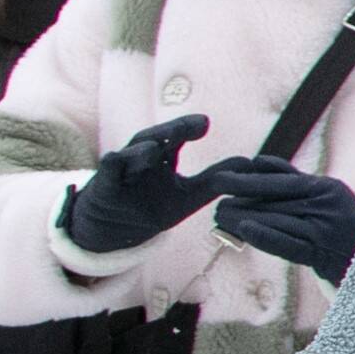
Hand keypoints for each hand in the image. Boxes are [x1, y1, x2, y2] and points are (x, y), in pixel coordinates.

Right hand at [61, 115, 227, 256]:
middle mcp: (141, 159)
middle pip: (154, 139)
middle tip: (190, 125)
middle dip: (171, 131)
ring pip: (129, 155)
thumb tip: (249, 163)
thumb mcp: (188, 196)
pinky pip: (107, 174)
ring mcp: (122, 172)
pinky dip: (111, 165)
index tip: (205, 123)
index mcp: (161, 157)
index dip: (189, 128)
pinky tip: (115, 157)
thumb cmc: (152, 206)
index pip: (176, 137)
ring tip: (156, 147)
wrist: (115, 230)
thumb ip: (214, 180)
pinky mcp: (105, 188)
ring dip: (142, 150)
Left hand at [201, 156, 354, 282]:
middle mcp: (329, 205)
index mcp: (329, 188)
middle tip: (216, 206)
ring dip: (242, 220)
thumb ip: (294, 179)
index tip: (221, 180)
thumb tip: (256, 162)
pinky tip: (243, 230)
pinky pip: (287, 244)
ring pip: (276, 220)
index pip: (281, 181)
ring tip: (220, 220)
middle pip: (274, 201)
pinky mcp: (323, 254)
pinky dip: (264, 236)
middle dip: (240, 202)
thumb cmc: (345, 227)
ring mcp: (326, 230)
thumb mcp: (329, 196)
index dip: (248, 181)